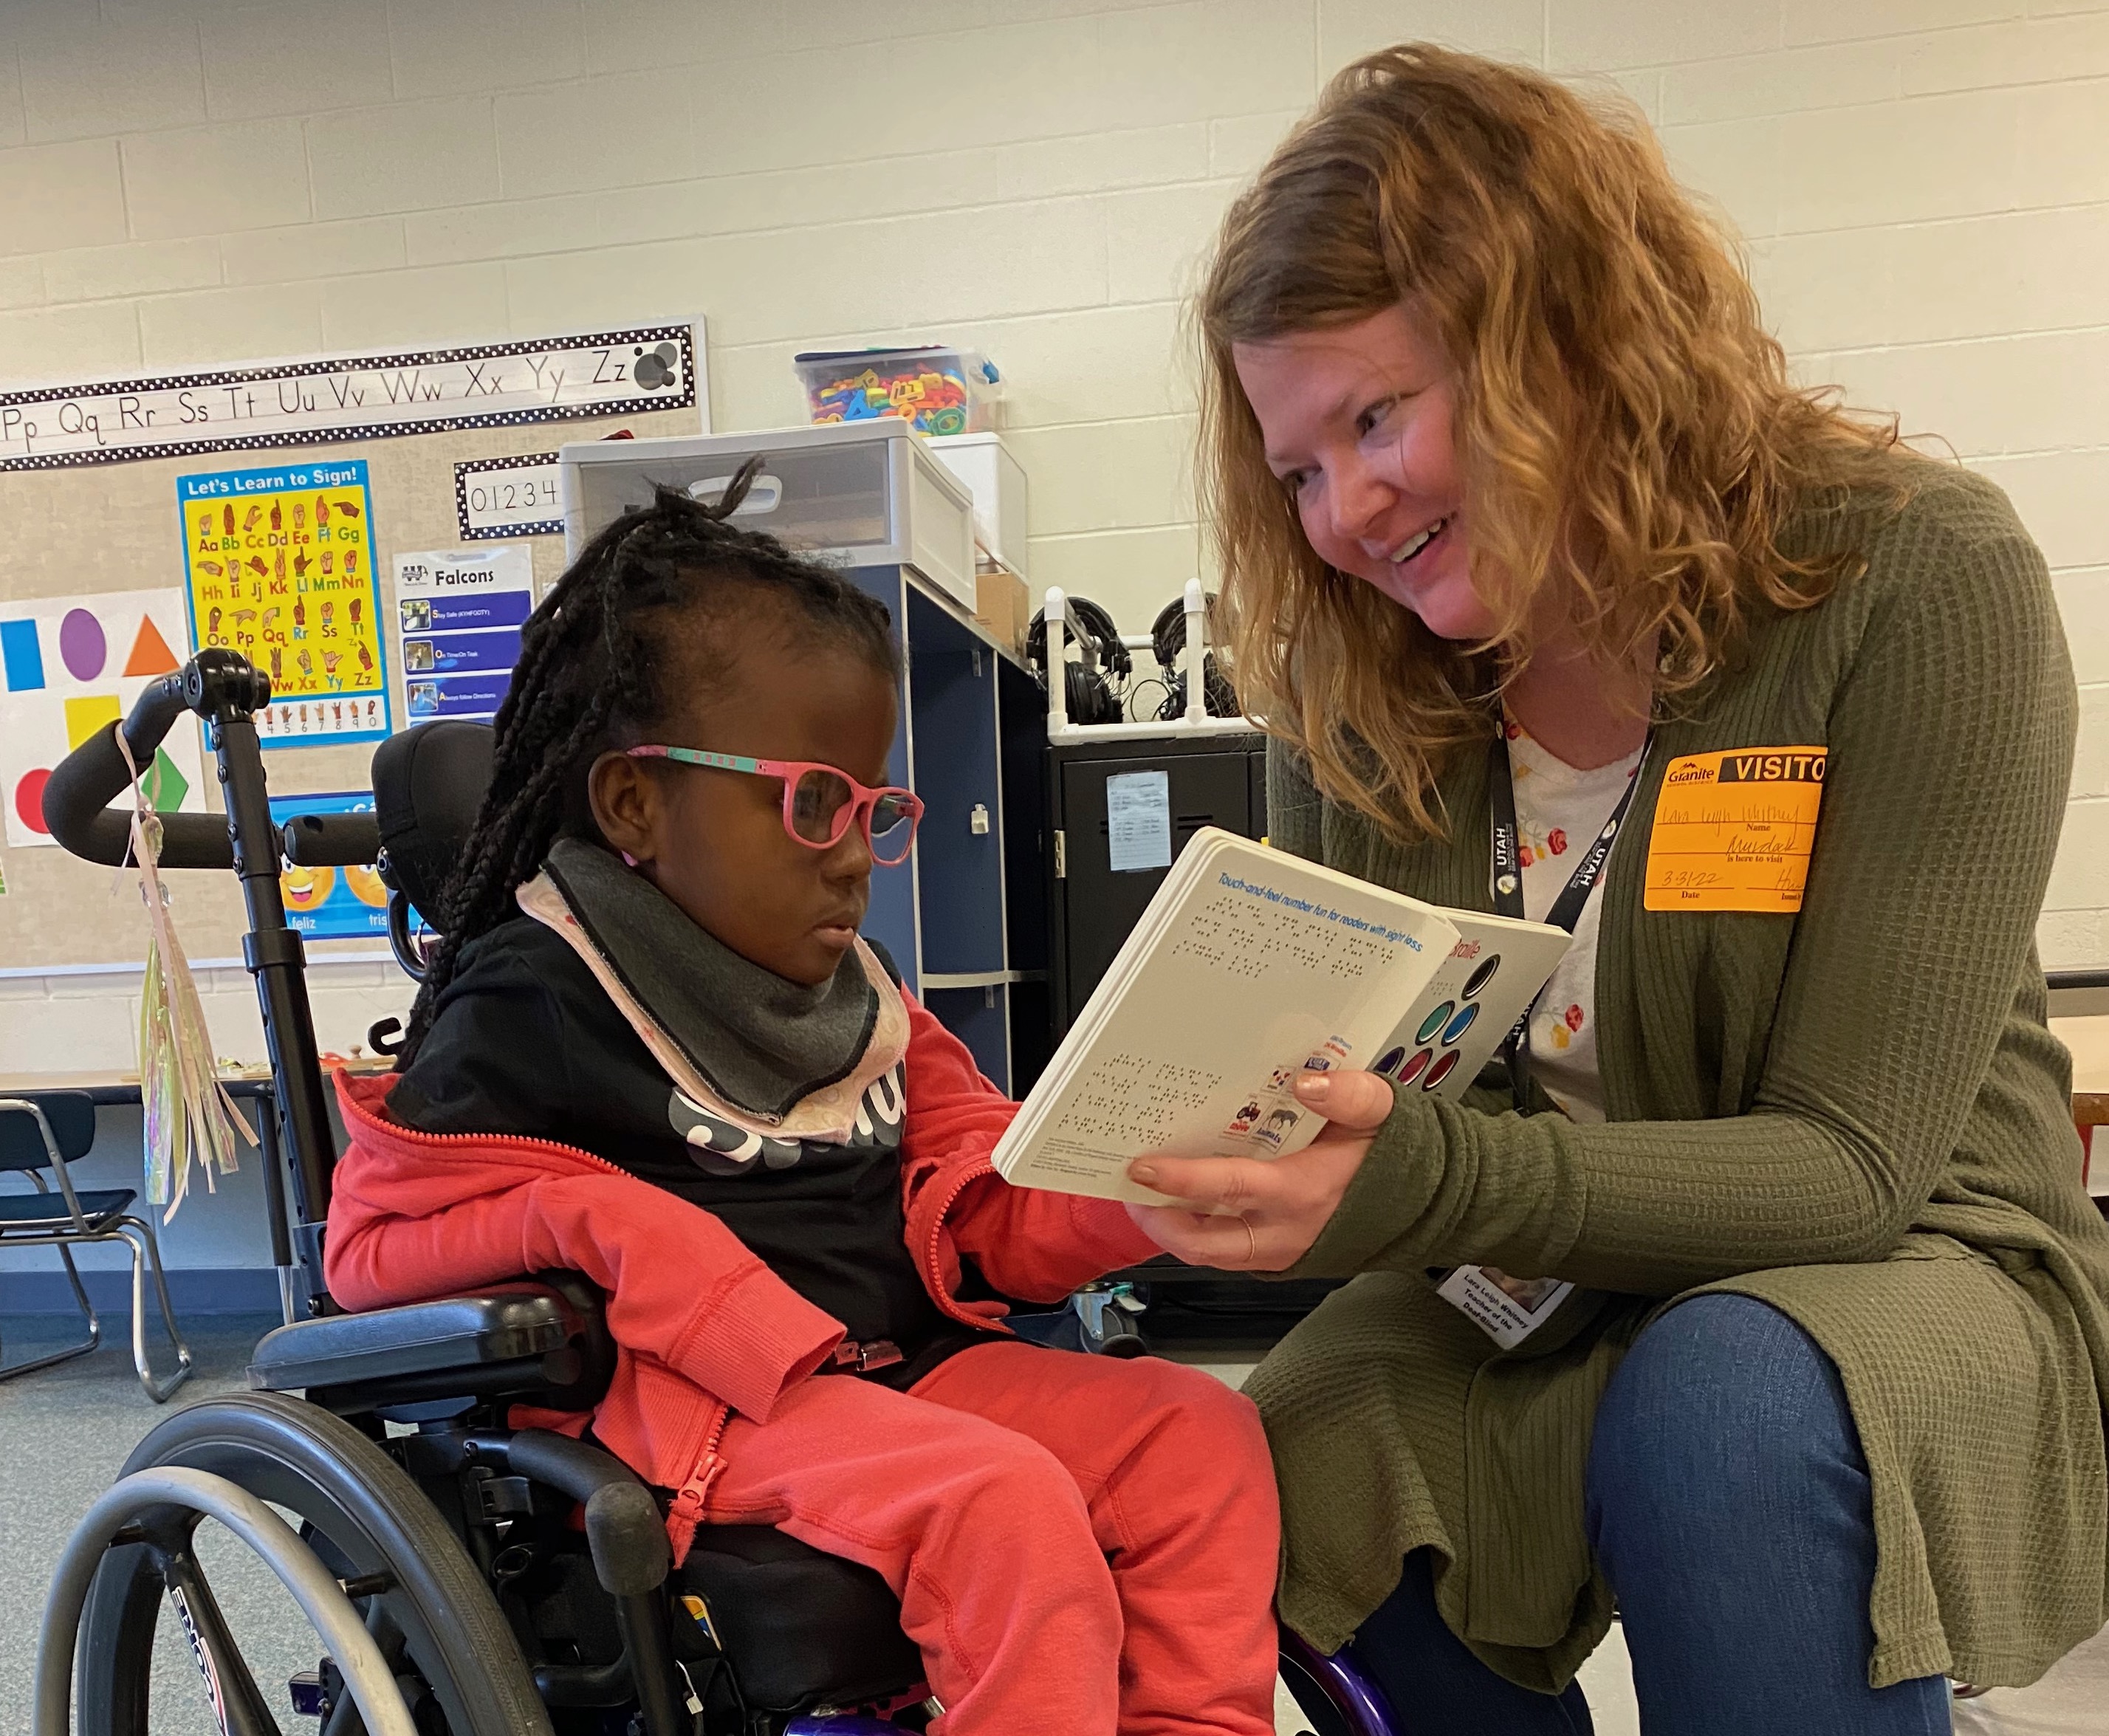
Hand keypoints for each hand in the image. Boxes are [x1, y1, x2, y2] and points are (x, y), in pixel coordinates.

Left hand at [1124, 1069, 1395, 1270]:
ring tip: (1147, 1198)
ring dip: (1174, 1231)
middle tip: (1129, 1189)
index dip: (1179, 1181)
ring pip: (1213, 1254)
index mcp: (1304, 1191)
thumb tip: (1307, 1083)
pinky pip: (1231, 1252)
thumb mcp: (1383, 1110)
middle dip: (1157, 1221)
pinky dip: (1202, 1233)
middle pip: (1204, 1243)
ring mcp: (1284, 1251)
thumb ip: (1349, 1093)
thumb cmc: (1400, 1156)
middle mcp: (1288, 1231)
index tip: (1143, 1166)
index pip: (1227, 1189)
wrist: (1431, 1201)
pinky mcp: (1283, 1258)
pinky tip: (1187, 1206)